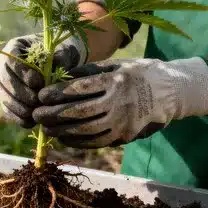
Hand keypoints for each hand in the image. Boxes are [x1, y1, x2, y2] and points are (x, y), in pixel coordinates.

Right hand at [0, 35, 87, 127]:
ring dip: (19, 107)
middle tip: (37, 101)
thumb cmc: (63, 53)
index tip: (38, 82)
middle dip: (21, 93)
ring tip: (36, 112)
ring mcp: (3, 82)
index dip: (22, 72)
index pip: (11, 59)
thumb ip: (61, 55)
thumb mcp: (65, 50)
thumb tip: (56, 63)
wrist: (62, 64)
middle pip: (5, 80)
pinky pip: (7, 110)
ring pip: (4, 96)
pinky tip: (31, 122)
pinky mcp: (8, 99)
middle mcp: (4, 64)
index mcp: (15, 47)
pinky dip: (18, 117)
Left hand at [33, 57, 207, 147]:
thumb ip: (90, 72)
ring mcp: (124, 122)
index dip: (57, 93)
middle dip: (54, 115)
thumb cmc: (138, 73)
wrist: (171, 92)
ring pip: (86, 130)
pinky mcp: (125, 136)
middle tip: (36, 114)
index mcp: (116, 80)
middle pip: (80, 112)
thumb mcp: (117, 65)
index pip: (80, 89)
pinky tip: (64, 137)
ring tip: (46, 128)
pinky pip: (97, 142)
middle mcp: (120, 102)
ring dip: (62, 130)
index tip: (41, 95)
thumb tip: (60, 78)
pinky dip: (77, 141)